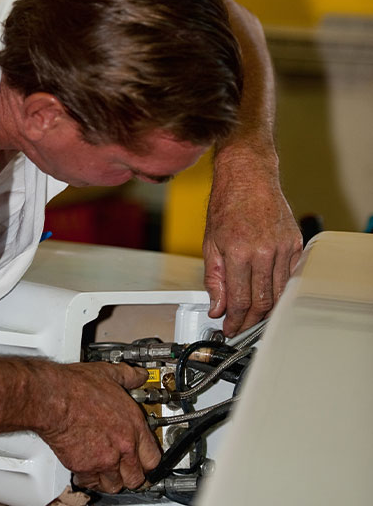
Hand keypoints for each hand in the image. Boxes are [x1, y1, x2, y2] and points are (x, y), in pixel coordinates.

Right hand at [39, 362, 161, 492]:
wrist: (53, 398)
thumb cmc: (77, 388)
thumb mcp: (109, 374)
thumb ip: (129, 376)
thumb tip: (139, 375)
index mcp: (133, 426)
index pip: (153, 458)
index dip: (149, 461)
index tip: (144, 460)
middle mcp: (122, 448)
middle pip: (137, 479)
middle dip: (132, 476)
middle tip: (126, 470)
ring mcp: (103, 460)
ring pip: (115, 486)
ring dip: (111, 481)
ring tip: (107, 473)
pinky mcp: (83, 468)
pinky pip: (91, 484)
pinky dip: (89, 481)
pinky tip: (86, 472)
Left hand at [203, 147, 302, 336]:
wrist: (248, 178)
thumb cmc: (226, 205)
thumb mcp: (210, 244)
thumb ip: (214, 280)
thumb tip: (216, 307)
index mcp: (239, 252)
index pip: (240, 300)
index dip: (234, 320)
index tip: (229, 328)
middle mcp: (263, 252)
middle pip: (262, 301)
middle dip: (250, 320)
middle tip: (240, 326)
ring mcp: (282, 248)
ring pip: (279, 293)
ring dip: (266, 309)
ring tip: (253, 316)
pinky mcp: (295, 244)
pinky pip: (290, 277)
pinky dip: (280, 290)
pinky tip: (269, 294)